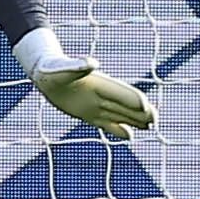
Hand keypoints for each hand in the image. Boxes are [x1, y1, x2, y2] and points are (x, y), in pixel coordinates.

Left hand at [31, 58, 154, 138]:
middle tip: (156, 120)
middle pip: (126, 105)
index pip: (121, 92)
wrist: (43, 74)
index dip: (133, 100)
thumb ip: (76, 66)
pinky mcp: (87, 113)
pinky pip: (107, 123)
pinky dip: (118, 129)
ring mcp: (95, 104)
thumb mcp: (61, 68)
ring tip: (151, 126)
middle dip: (141, 112)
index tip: (145, 108)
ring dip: (135, 120)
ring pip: (120, 114)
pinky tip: (129, 135)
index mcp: (99, 83)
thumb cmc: (51, 69)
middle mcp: (100, 94)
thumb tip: (92, 63)